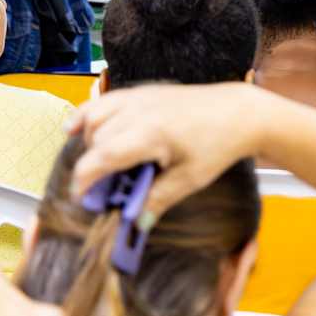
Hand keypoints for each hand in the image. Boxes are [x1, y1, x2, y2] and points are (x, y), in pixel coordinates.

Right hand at [68, 83, 268, 222]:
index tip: (86, 199)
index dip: (86, 181)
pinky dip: (86, 115)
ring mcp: (140, 98)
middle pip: (95, 141)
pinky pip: (104, 100)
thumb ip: (159, 199)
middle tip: (108, 188)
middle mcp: (140, 110)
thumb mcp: (191, 178)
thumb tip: (136, 222)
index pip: (101, 158)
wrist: (241, 112)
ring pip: (94, 119)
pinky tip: (74, 129)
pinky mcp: (143, 92)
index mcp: (151, 132)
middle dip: (95, 166)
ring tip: (108, 163)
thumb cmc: (221, 141)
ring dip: (91, 143)